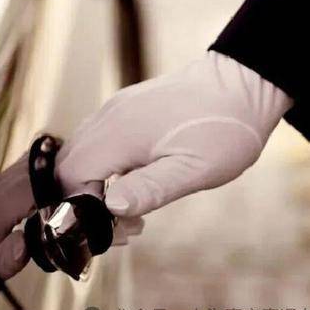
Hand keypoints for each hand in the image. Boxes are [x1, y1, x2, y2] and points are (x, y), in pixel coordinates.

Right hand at [56, 51, 292, 219]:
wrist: (243, 82)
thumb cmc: (224, 128)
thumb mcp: (196, 169)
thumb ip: (150, 189)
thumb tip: (111, 208)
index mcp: (119, 134)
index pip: (71, 176)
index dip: (80, 207)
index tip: (113, 227)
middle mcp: (108, 118)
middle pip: (66, 164)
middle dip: (81, 199)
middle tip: (118, 223)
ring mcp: (113, 110)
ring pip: (76, 151)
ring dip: (89, 183)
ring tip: (126, 207)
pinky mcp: (122, 108)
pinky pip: (93, 139)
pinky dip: (98, 165)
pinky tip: (128, 180)